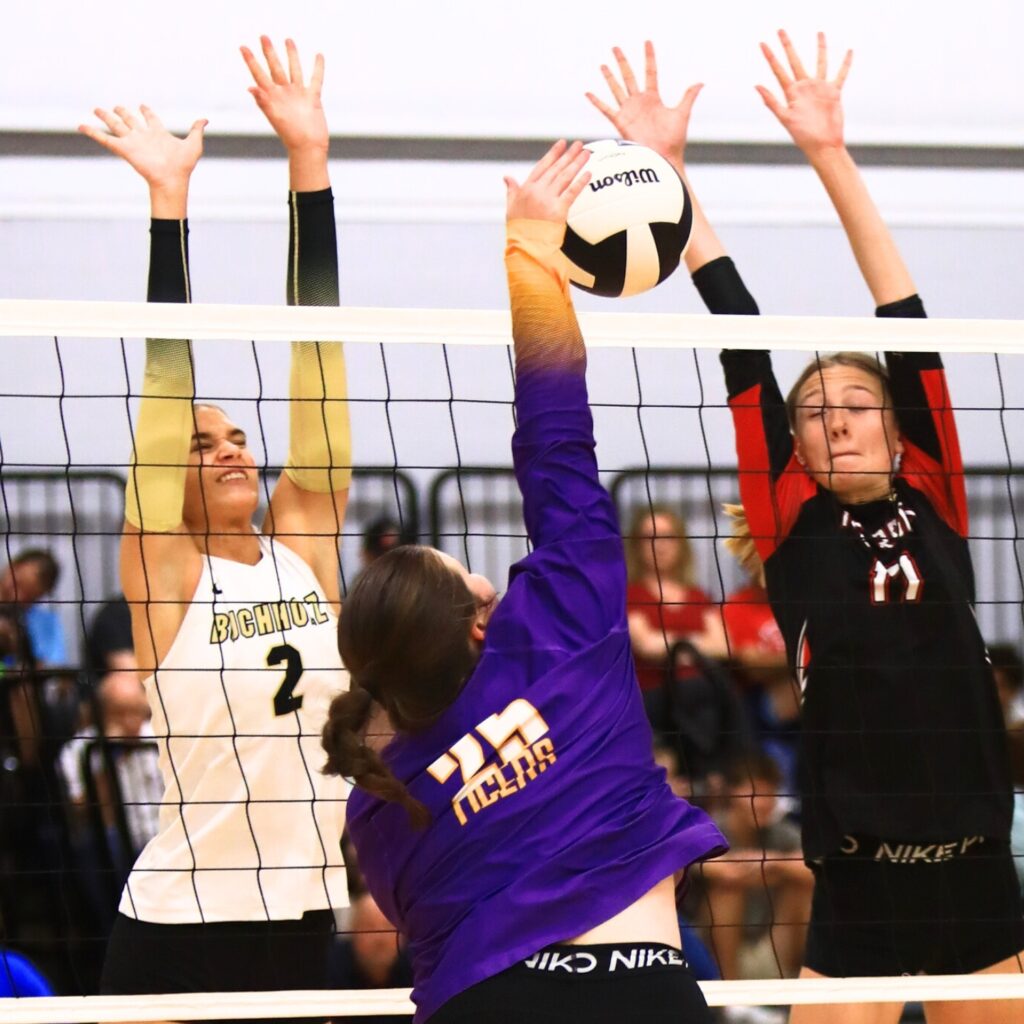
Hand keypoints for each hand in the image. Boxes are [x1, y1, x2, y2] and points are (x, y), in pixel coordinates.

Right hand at [78, 105, 205, 191]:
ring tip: (96, 109)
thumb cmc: (183, 166)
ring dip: (106, 117)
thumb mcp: (193, 145)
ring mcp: (132, 142)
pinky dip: (92, 132)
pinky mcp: (124, 149)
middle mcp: (143, 136)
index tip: (142, 106)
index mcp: (158, 134)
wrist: (172, 180)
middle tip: (115, 106)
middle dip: (123, 112)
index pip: (150, 119)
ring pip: (116, 125)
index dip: (147, 111)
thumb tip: (205, 120)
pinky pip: (104, 139)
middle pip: (130, 120)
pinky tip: (80, 126)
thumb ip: (196, 130)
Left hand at [241, 36, 327, 157]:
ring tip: (288, 40)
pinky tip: (319, 56)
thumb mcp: (275, 118)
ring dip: (291, 55)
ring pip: (294, 69)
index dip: (251, 61)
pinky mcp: (313, 98)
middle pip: (275, 68)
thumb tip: (250, 87)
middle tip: (263, 36)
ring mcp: (298, 95)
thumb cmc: (291, 136)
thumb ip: (263, 101)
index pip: (259, 75)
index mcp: (272, 97)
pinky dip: (318, 68)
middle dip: (269, 52)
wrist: (309, 147)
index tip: (243, 47)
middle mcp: (284, 93)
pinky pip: (315, 79)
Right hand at [504, 140, 589, 222]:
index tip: (562, 143)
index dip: (553, 154)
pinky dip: (580, 182)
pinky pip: (572, 193)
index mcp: (527, 188)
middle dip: (568, 155)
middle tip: (579, 144)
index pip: (542, 166)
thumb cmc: (518, 229)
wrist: (525, 246)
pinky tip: (588, 173)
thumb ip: (511, 190)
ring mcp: (548, 199)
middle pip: (556, 169)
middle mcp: (538, 190)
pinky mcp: (559, 210)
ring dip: (577, 163)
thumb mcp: (511, 207)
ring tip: (586, 153)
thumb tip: (506, 177)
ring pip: (565, 177)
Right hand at [586, 41, 702, 169]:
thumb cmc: (674, 139)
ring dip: (609, 77)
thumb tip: (700, 82)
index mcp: (653, 98)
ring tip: (603, 65)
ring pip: (616, 89)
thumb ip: (688, 96)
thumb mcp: (682, 114)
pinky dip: (597, 102)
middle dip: (623, 62)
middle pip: (629, 77)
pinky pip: (606, 109)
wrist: (663, 157)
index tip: (647, 42)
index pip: (650, 72)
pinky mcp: (620, 122)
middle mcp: (639, 102)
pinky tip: (588, 93)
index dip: (649, 57)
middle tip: (615, 47)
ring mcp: (629, 111)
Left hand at [757, 30, 851, 157]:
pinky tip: (849, 51)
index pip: (778, 70)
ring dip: (820, 49)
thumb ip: (771, 101)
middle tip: (780, 30)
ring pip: (820, 63)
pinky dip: (845, 63)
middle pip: (794, 61)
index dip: (770, 57)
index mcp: (791, 93)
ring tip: (820, 33)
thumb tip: (756, 85)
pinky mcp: (833, 92)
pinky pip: (840, 74)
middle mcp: (804, 88)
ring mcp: (819, 89)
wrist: (823, 144)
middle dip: (787, 46)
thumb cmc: (803, 136)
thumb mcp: (785, 117)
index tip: (762, 43)